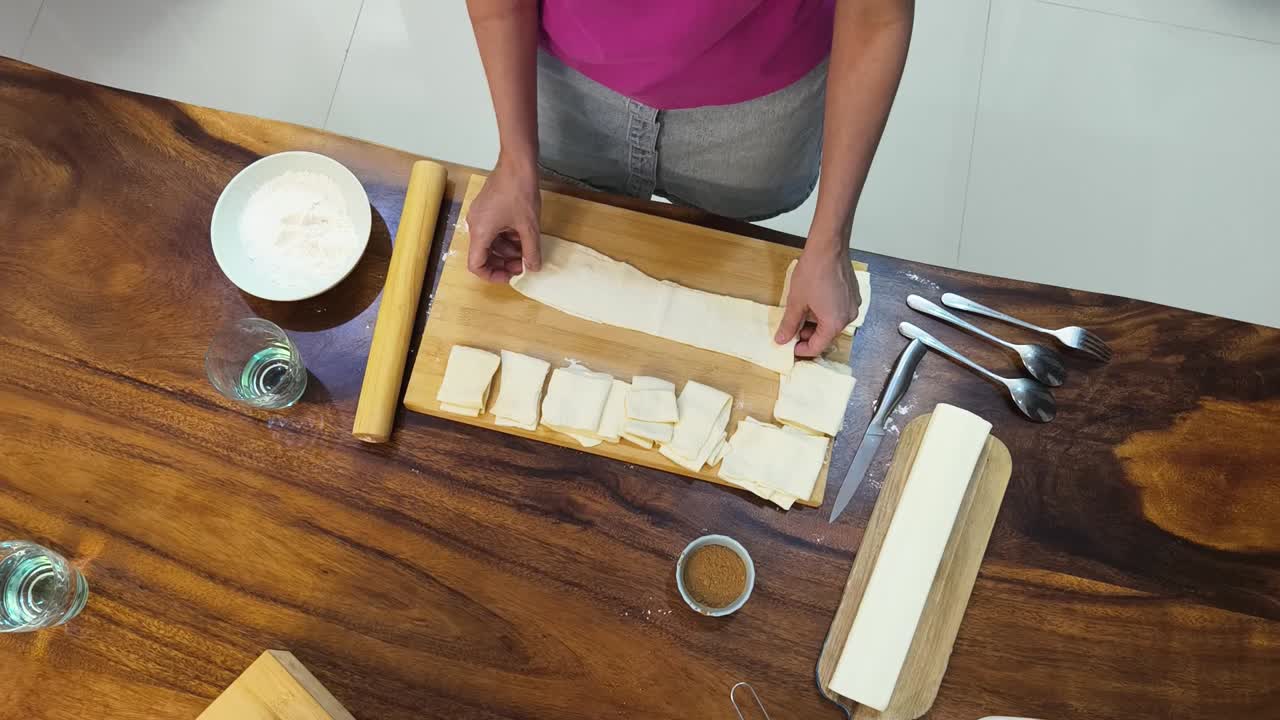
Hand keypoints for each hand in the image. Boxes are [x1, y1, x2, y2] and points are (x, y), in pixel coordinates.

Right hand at [466, 156, 541, 281]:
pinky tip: (522, 235)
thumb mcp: (529, 227)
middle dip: (503, 262)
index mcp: (480, 231)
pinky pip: (493, 230)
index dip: (492, 275)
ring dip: (507, 250)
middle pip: (484, 254)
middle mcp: (475, 224)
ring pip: (490, 242)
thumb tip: (532, 268)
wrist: (517, 163)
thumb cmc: (520, 193)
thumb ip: (530, 251)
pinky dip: (506, 237)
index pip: (476, 264)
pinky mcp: (487, 208)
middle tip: (523, 265)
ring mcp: (480, 215)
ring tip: (527, 250)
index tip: (510, 275)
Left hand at [774, 244, 860, 356]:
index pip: (817, 346)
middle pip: (826, 335)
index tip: (790, 346)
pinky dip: (825, 312)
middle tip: (792, 328)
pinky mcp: (853, 295)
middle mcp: (848, 318)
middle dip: (808, 334)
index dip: (801, 349)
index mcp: (834, 323)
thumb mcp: (796, 302)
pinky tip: (813, 301)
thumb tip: (782, 340)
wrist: (828, 248)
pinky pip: (838, 310)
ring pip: (832, 323)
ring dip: (816, 323)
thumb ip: (789, 324)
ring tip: (801, 312)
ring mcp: (853, 306)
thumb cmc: (813, 273)